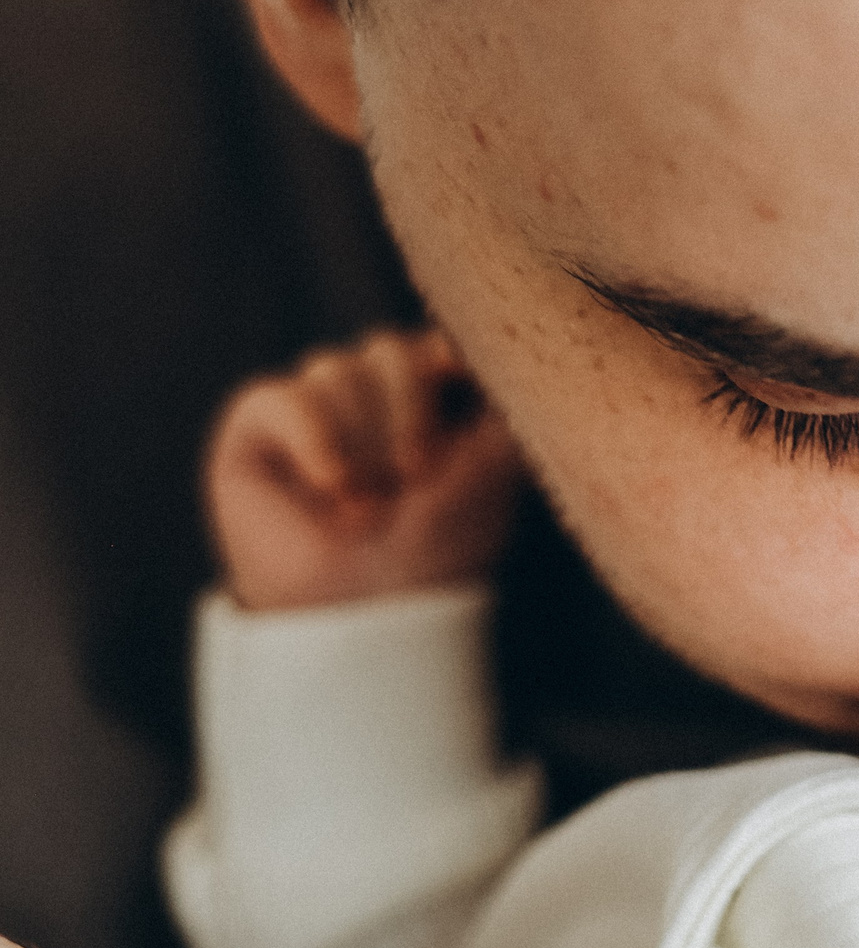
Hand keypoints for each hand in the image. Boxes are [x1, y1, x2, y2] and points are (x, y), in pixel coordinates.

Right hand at [206, 328, 522, 611]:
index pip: (434, 341)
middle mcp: (370, 392)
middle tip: (414, 477)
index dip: (446, 369)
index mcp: (429, 395)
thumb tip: (508, 347)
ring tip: (367, 505)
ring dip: (361, 440)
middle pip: (387, 350)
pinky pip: (283, 395)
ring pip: (336, 369)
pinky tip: (332, 483)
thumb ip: (506, 403)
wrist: (370, 606)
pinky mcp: (260, 423)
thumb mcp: (494, 470)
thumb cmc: (438, 543)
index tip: (457, 411)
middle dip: (407, 413)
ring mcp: (314, 403)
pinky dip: (315, 436)